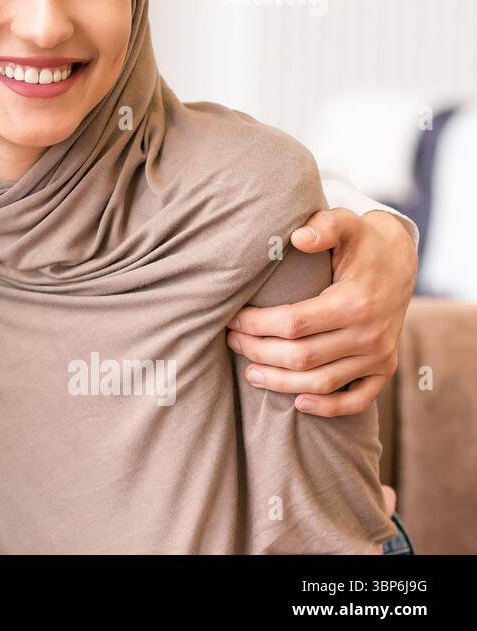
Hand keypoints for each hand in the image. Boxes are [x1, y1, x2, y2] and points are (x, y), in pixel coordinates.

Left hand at [226, 208, 416, 416]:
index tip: (231, 318)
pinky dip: (328, 407)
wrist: (399, 261)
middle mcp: (369, 334)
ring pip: (321, 382)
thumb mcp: (345, 224)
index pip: (292, 323)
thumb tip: (298, 238)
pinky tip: (297, 402)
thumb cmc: (360, 241)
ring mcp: (379, 355)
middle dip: (258, 352)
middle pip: (301, 357)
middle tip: (232, 342)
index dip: (255, 324)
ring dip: (280, 382)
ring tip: (249, 371)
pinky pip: (357, 399)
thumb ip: (323, 227)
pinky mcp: (384, 369)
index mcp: (354, 302)